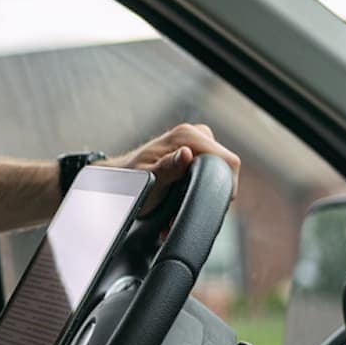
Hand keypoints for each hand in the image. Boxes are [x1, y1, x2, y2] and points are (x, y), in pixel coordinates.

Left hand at [105, 124, 240, 213]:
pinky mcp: (197, 153)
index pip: (228, 161)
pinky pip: (210, 172)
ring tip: (177, 210)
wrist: (118, 182)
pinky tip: (180, 203)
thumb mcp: (148, 180)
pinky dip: (198, 190)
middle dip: (208, 193)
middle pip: (225, 169)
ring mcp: (197, 143)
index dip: (221, 187)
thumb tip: (187, 154)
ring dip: (202, 194)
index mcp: (186, 136)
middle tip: (182, 210)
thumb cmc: (129, 181)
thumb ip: (167, 168)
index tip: (201, 202)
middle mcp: (195, 134)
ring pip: (218, 172)